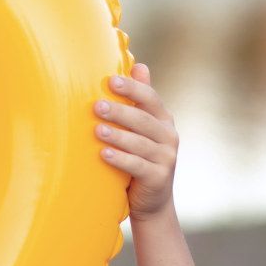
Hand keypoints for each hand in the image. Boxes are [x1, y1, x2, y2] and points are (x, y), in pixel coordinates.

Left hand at [94, 63, 177, 220]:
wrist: (152, 200)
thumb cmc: (139, 156)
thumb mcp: (142, 128)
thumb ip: (140, 100)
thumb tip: (139, 65)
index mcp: (163, 119)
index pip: (150, 98)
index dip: (133, 88)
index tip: (111, 80)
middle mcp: (168, 136)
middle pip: (143, 120)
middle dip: (120, 111)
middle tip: (96, 106)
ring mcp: (166, 158)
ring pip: (140, 143)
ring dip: (118, 136)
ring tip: (97, 130)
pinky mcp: (159, 178)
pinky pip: (138, 166)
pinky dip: (121, 160)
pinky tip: (104, 154)